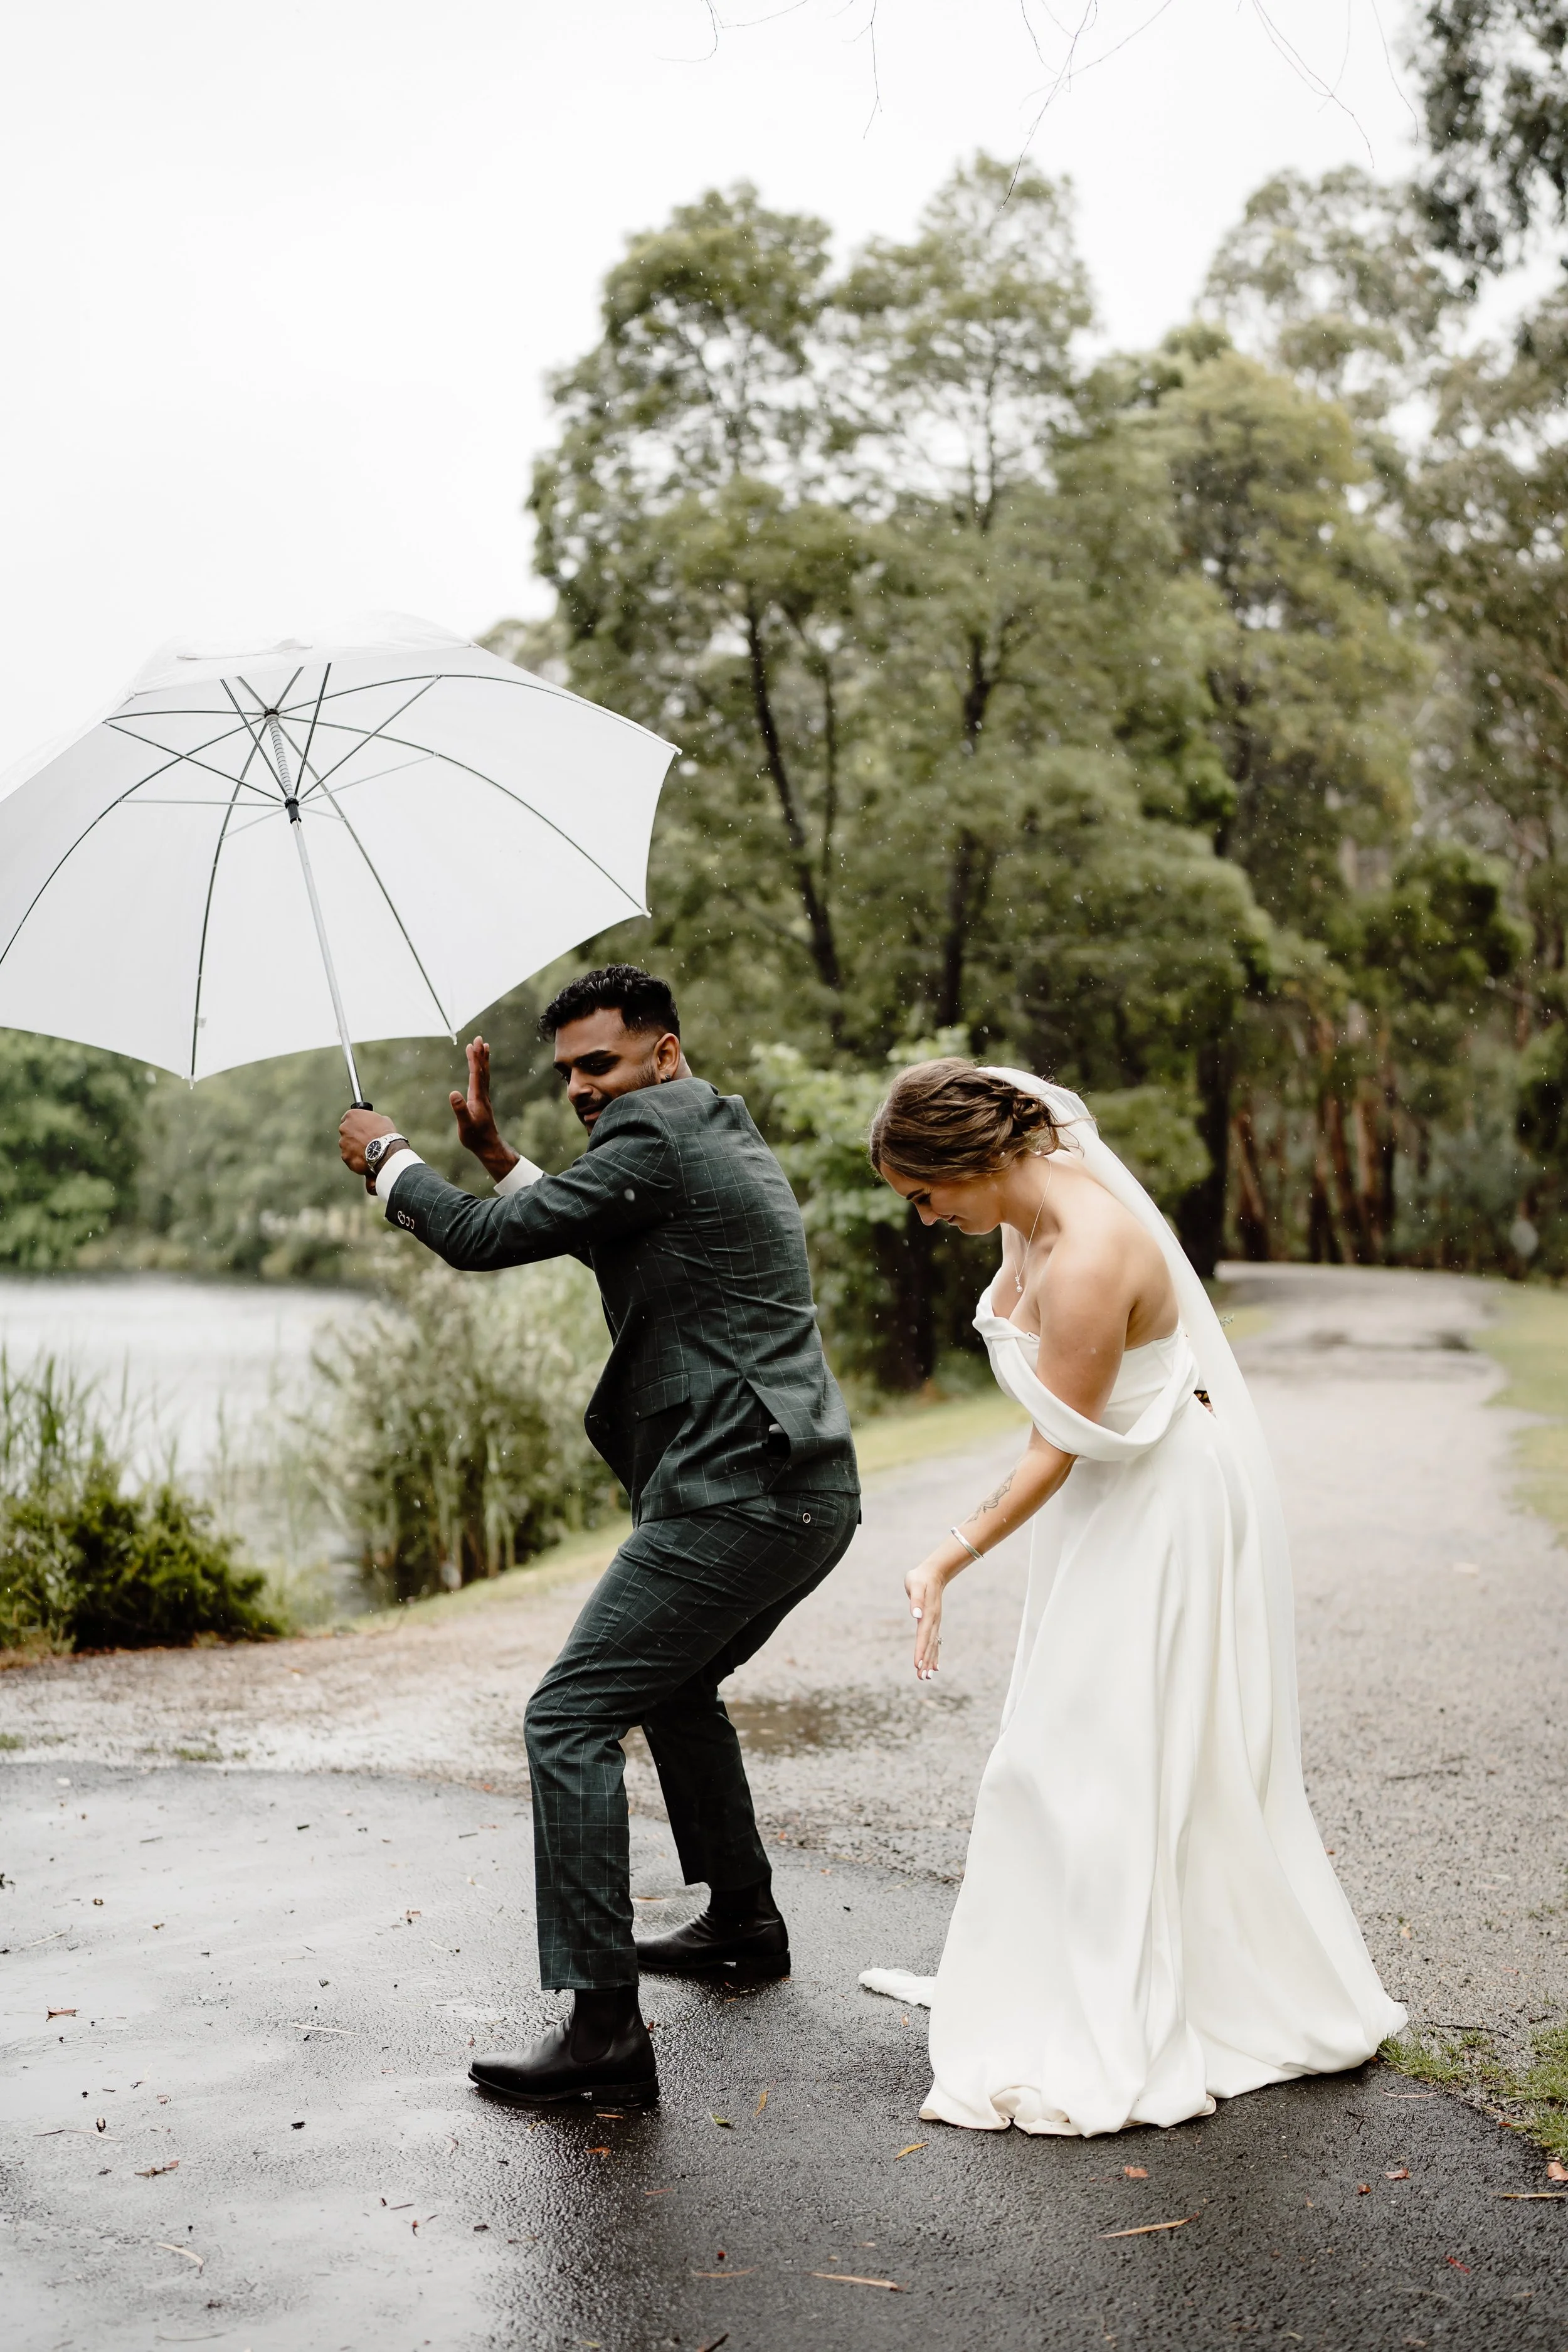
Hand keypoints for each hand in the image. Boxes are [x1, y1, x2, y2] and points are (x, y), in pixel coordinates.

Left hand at [339, 1107, 394, 1175]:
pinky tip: (366, 1159)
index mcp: (352, 1116)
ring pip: (347, 1145)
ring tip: (368, 1151)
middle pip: (346, 1132)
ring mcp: (343, 1143)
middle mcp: (344, 1128)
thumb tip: (374, 1124)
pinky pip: (349, 1157)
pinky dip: (356, 1158)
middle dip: (354, 1136)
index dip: (355, 1123)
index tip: (361, 1128)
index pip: (348, 1118)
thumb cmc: (385, 1133)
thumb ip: (373, 1121)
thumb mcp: (382, 1120)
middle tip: (365, 1140)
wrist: (385, 1151)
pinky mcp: (345, 1156)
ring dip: (354, 1147)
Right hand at [450, 1036, 517, 1181]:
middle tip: (480, 1038)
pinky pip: (482, 1081)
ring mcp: (483, 1098)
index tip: (473, 1044)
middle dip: (480, 1054)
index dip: (474, 1059)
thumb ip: (459, 1109)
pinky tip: (479, 1070)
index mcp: (477, 1097)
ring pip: (484, 1075)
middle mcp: (482, 1095)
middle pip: (482, 1070)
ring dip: (482, 1060)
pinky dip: (481, 1071)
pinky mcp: (482, 1102)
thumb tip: (453, 1093)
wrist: (488, 1146)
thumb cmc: (476, 1137)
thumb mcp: (465, 1124)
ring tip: (483, 1047)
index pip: (476, 1074)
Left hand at [906, 1560, 946, 1681]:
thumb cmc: (920, 1578)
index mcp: (928, 1614)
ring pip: (933, 1645)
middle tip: (923, 1677)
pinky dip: (934, 1654)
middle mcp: (933, 1621)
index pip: (923, 1635)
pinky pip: (935, 1642)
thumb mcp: (915, 1585)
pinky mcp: (934, 1623)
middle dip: (926, 1661)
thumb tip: (916, 1615)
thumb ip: (916, 1600)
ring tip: (926, 1677)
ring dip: (930, 1661)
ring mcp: (935, 1623)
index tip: (917, 1664)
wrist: (933, 1573)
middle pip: (930, 1644)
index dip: (920, 1650)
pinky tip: (935, 1666)